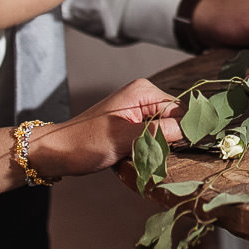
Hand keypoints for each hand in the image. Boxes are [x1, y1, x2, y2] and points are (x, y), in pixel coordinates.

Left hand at [29, 78, 181, 179]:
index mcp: (144, 91)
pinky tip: (136, 156)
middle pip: (176, 120)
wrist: (56, 151)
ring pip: (166, 130)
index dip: (184, 132)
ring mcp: (138, 109)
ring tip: (140, 157)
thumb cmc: (86, 143)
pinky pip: (154, 135)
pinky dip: (149, 148)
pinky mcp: (132, 122)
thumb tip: (192, 129)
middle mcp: (144, 95)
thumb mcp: (126, 138)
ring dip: (158, 147)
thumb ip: (161, 132)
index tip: (176, 151)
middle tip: (151, 155)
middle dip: (169, 140)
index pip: (182, 110)